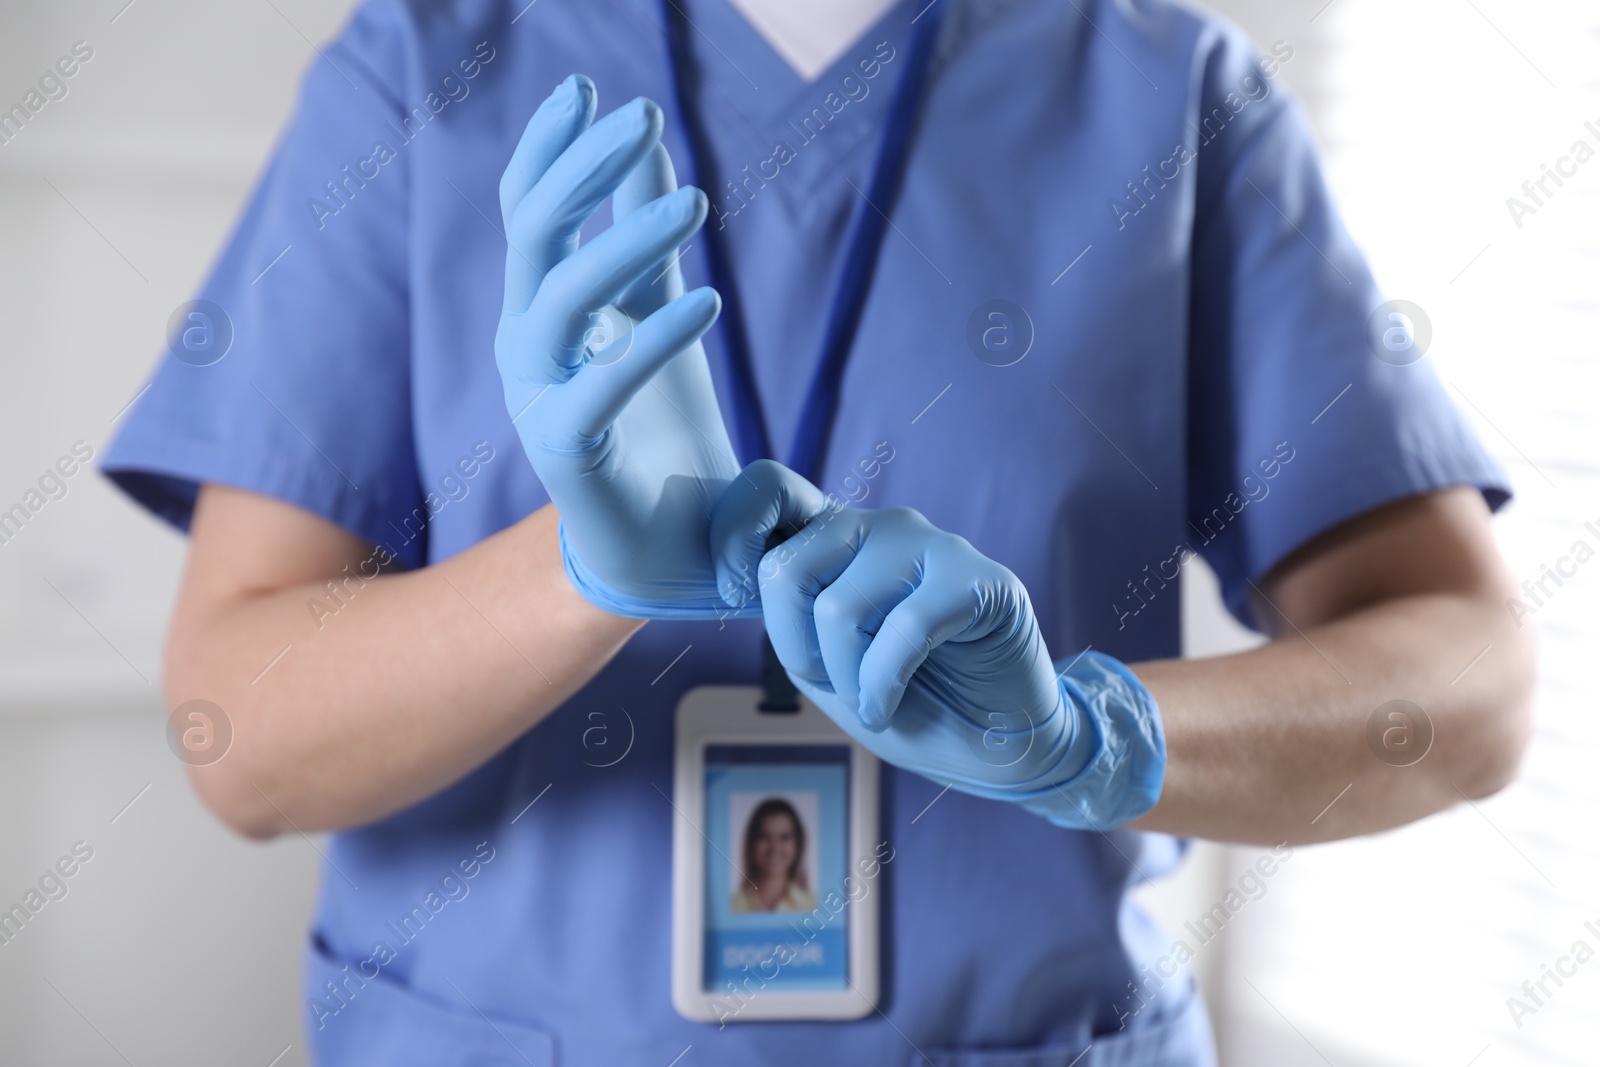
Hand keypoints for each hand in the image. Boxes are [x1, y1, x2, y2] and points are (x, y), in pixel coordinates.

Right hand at [495, 76, 751, 618]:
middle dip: (584, 168)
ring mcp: (539, 395)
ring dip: (626, 239)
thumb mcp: (659, 311)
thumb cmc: (662, 428)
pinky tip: (712, 301)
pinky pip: (604, 381)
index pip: (530, 209)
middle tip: (644, 116)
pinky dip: (656, 337)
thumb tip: (657, 144)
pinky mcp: (568, 449)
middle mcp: (529, 343)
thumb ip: (649, 237)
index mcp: (544, 308)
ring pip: (565, 296)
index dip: (552, 147)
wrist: (663, 548)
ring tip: (697, 202)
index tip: (588, 88)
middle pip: (535, 234)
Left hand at [711, 461, 1165, 828]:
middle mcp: (881, 528)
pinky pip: (903, 629)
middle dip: (794, 647)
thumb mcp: (825, 664)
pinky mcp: (980, 581)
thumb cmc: (907, 700)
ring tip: (873, 700)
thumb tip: (737, 577)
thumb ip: (785, 616)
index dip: (732, 532)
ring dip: (846, 677)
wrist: (995, 746)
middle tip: (832, 683)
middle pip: (787, 566)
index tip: (731, 594)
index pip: (769, 486)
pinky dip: (884, 685)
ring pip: (839, 606)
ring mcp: (934, 547)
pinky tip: (893, 707)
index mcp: (838, 539)